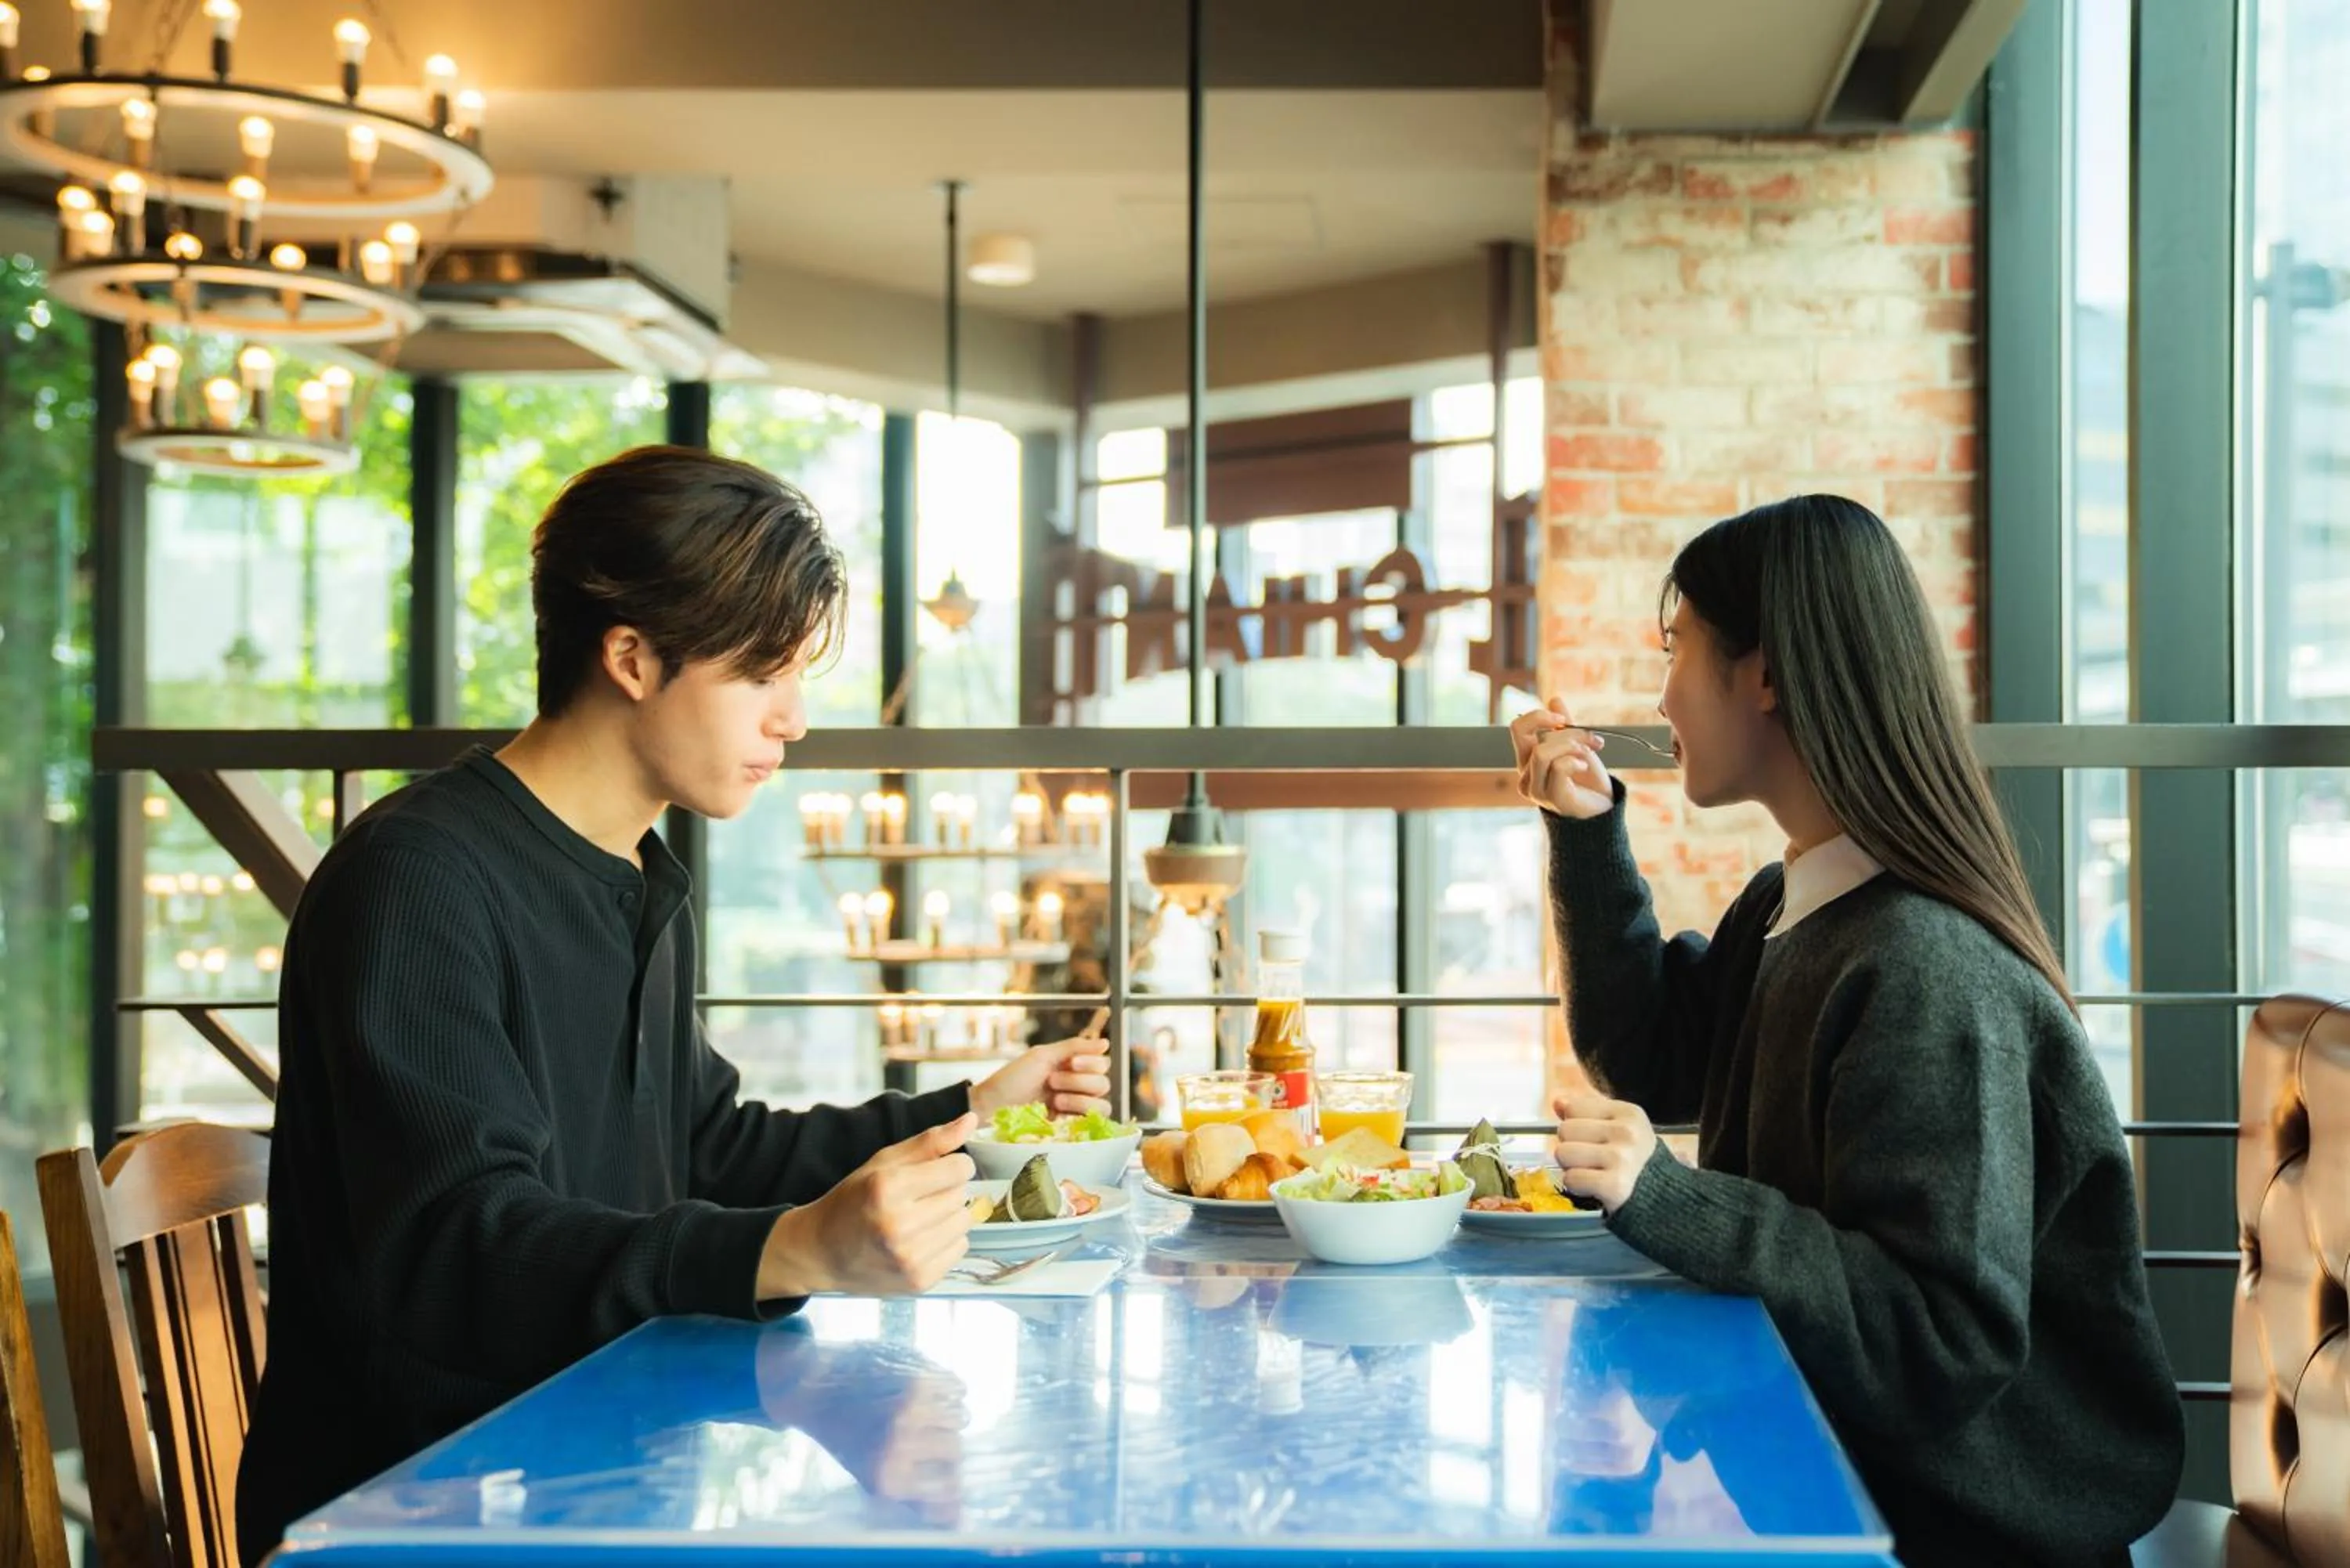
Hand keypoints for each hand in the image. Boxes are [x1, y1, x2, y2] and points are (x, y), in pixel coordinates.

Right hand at [759, 1115, 974, 1298]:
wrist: (821, 1252)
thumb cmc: (852, 1201)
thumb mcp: (883, 1162)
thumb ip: (930, 1142)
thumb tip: (971, 1121)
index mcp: (887, 1188)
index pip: (958, 1168)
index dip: (952, 1165)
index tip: (937, 1170)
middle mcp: (899, 1226)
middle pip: (961, 1195)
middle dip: (946, 1190)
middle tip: (918, 1197)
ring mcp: (910, 1258)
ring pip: (965, 1222)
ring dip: (948, 1216)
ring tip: (919, 1218)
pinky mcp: (919, 1281)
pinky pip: (960, 1249)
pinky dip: (945, 1241)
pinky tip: (919, 1240)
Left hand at [969, 1037, 1113, 1121]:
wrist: (994, 1105)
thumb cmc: (1014, 1078)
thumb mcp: (1043, 1056)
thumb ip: (1075, 1047)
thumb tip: (1107, 1043)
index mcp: (1073, 1067)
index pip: (1102, 1064)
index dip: (1091, 1063)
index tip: (1071, 1063)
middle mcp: (1078, 1087)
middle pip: (1103, 1084)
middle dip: (1077, 1082)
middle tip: (1051, 1081)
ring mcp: (1076, 1109)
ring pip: (1102, 1105)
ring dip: (1078, 1100)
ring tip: (1054, 1100)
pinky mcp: (1071, 1128)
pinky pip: (1091, 1124)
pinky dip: (1077, 1116)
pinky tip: (1057, 1115)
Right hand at [1510, 697, 1617, 820]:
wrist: (1603, 809)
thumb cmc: (1588, 779)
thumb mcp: (1577, 745)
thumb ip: (1564, 726)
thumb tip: (1554, 700)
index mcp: (1528, 760)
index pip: (1517, 728)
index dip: (1538, 716)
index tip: (1562, 720)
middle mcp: (1527, 775)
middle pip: (1532, 737)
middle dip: (1566, 731)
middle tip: (1590, 739)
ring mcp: (1537, 790)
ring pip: (1543, 752)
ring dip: (1572, 746)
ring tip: (1588, 754)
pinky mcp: (1553, 799)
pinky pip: (1558, 767)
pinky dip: (1576, 761)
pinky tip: (1584, 767)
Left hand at [1551, 1091, 1657, 1213]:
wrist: (1662, 1199)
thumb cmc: (1634, 1161)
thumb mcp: (1619, 1127)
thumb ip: (1588, 1112)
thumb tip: (1558, 1103)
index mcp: (1629, 1113)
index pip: (1573, 1108)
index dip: (1577, 1124)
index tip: (1595, 1139)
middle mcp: (1627, 1132)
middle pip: (1565, 1130)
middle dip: (1572, 1146)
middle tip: (1593, 1160)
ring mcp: (1622, 1158)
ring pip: (1563, 1153)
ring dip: (1572, 1167)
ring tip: (1593, 1172)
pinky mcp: (1615, 1185)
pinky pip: (1570, 1179)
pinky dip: (1576, 1186)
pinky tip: (1593, 1187)